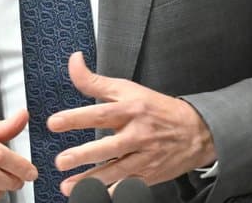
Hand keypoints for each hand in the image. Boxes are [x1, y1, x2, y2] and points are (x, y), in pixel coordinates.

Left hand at [48, 52, 215, 194]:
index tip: (54, 122)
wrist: (196, 131)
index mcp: (131, 110)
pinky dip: (114, 192)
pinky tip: (97, 196)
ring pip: (116, 171)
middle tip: (61, 160)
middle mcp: (138, 134)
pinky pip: (129, 185)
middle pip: (109, 146)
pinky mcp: (149, 175)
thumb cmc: (156, 109)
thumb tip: (74, 61)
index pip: (101, 114)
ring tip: (68, 187)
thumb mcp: (128, 89)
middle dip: (84, 155)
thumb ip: (95, 81)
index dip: (77, 118)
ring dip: (91, 181)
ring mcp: (144, 157)